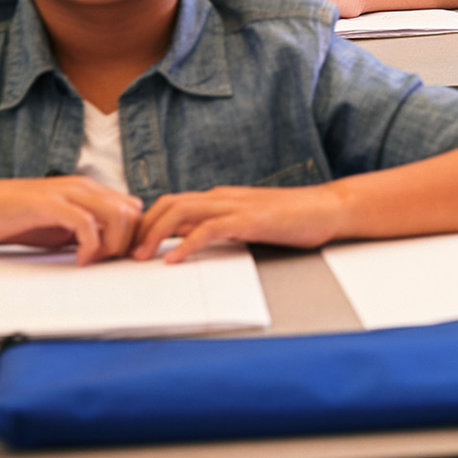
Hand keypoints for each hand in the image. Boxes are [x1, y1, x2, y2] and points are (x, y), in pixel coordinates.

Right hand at [0, 177, 143, 264]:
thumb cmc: (16, 217)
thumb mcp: (60, 225)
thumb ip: (86, 230)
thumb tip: (110, 247)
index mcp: (88, 190)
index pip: (132, 208)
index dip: (132, 234)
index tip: (117, 255)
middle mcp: (82, 187)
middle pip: (131, 211)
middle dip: (127, 241)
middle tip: (106, 260)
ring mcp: (67, 193)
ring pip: (116, 214)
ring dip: (112, 243)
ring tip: (93, 259)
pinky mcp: (49, 204)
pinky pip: (86, 222)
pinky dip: (91, 245)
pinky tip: (80, 259)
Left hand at [132, 184, 349, 262]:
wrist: (330, 208)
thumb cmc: (296, 218)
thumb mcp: (251, 222)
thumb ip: (225, 227)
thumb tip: (195, 241)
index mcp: (221, 198)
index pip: (172, 203)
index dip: (146, 222)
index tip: (132, 246)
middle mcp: (223, 196)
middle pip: (167, 203)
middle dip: (140, 228)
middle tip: (126, 254)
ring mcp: (236, 205)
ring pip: (181, 210)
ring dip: (154, 234)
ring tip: (140, 258)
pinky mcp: (250, 219)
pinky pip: (209, 228)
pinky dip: (187, 243)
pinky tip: (175, 260)